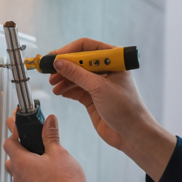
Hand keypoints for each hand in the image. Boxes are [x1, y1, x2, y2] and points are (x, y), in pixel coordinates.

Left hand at [3, 111, 100, 181]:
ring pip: (19, 177)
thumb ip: (50, 135)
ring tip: (42, 166)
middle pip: (11, 160)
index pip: (8, 143)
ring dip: (27, 170)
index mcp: (22, 163)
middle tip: (33, 148)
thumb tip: (49, 120)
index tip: (19, 129)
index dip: (14, 134)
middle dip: (20, 152)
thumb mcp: (59, 152)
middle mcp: (18, 179)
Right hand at [47, 37, 176, 181]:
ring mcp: (99, 84)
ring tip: (54, 85)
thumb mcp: (99, 88)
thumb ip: (77, 74)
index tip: (54, 57)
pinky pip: (76, 89)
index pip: (86, 47)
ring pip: (75, 76)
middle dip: (63, 66)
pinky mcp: (93, 97)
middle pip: (78, 61)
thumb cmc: (126, 109)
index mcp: (113, 60)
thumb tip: (59, 62)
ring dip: (63, 79)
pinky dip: (66, 89)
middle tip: (49, 71)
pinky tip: (59, 91)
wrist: (132, 134)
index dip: (68, 50)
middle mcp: (105, 69)